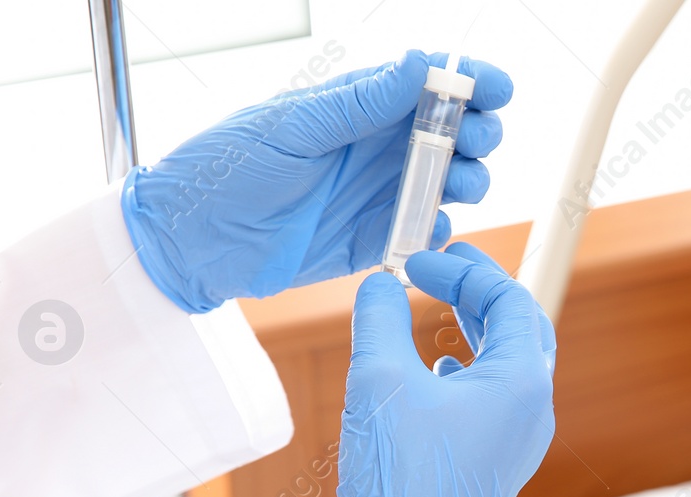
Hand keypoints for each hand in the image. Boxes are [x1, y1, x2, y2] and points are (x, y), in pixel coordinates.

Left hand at [121, 51, 511, 312]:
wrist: (194, 239)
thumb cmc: (229, 167)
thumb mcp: (293, 127)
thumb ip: (359, 103)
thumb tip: (418, 63)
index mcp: (361, 104)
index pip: (429, 82)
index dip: (470, 80)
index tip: (495, 88)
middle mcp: (380, 144)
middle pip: (456, 130)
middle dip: (478, 132)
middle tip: (473, 142)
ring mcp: (382, 192)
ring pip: (451, 180)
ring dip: (470, 179)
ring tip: (460, 184)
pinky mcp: (377, 239)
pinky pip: (424, 232)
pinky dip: (437, 229)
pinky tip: (428, 227)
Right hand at [326, 243, 555, 496]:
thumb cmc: (399, 477)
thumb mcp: (378, 381)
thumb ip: (378, 318)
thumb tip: (379, 284)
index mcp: (523, 384)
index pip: (509, 299)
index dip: (464, 270)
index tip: (418, 261)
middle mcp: (535, 412)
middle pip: (521, 328)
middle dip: (479, 292)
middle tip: (440, 268)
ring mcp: (521, 443)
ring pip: (510, 366)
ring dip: (475, 330)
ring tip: (436, 308)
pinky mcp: (499, 465)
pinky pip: (497, 401)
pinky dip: (470, 371)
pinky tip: (436, 372)